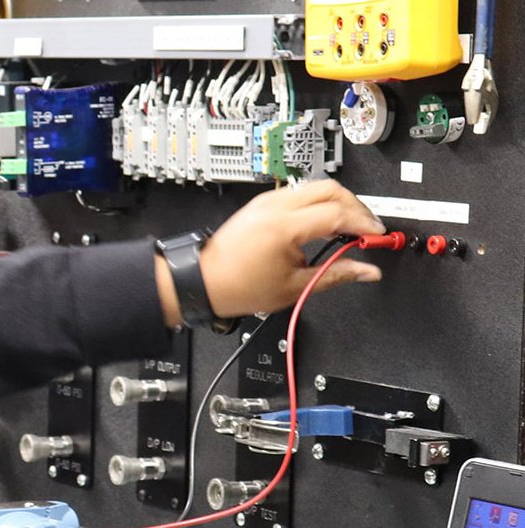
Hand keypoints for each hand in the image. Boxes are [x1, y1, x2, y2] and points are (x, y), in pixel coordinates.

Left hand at [155, 180, 386, 326]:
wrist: (203, 281)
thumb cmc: (238, 287)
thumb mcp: (295, 287)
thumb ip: (336, 275)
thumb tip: (367, 271)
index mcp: (283, 226)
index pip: (338, 212)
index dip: (364, 223)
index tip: (377, 236)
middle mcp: (275, 206)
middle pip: (332, 188)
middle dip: (357, 206)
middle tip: (368, 228)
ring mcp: (268, 200)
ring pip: (317, 186)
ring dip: (339, 202)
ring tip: (350, 227)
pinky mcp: (264, 202)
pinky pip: (301, 192)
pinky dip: (320, 202)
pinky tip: (326, 222)